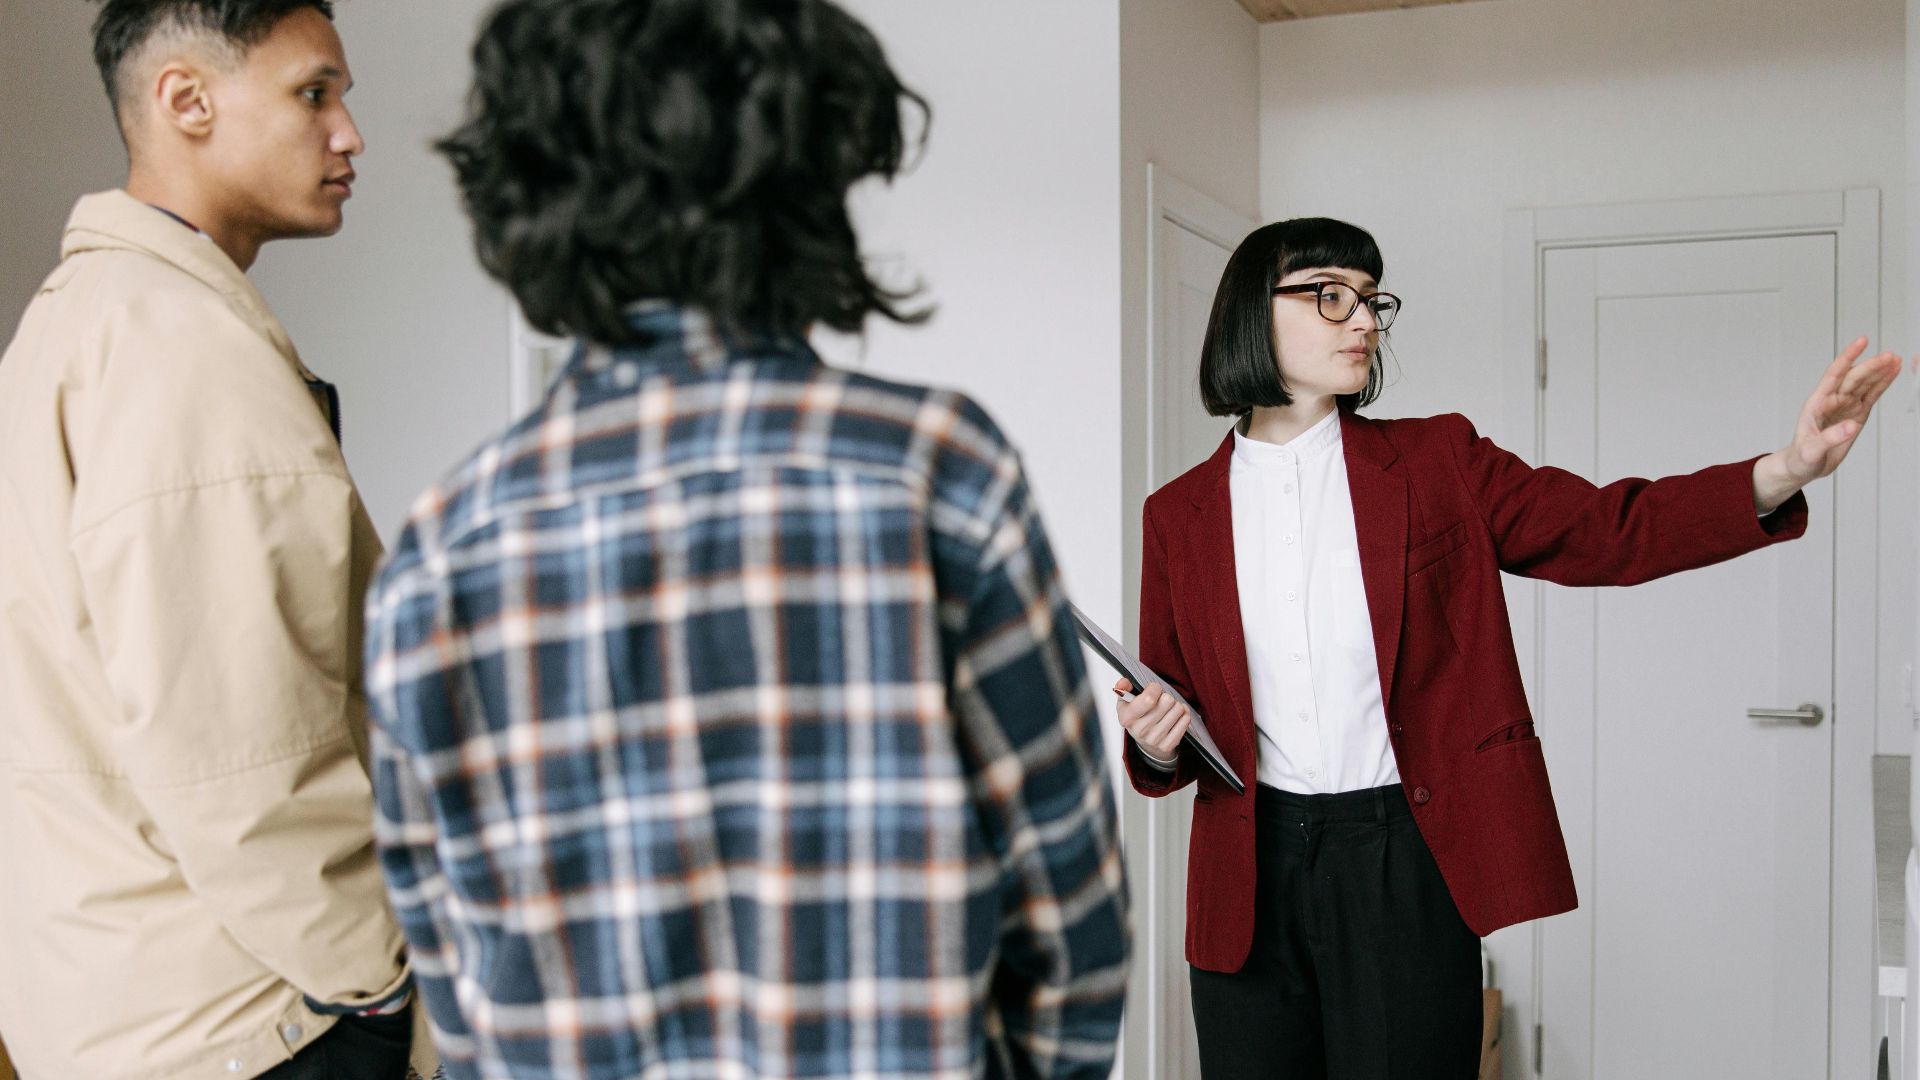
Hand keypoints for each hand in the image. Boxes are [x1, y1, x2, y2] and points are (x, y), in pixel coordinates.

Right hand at [1113, 678, 1188, 761]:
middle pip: (1167, 701)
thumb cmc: (1136, 716)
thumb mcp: (1125, 701)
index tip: (1154, 688)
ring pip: (1178, 709)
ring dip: (1176, 704)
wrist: (1144, 740)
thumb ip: (1123, 687)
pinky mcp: (1168, 745)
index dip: (1155, 688)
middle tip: (1162, 700)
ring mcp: (1154, 739)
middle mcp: (1140, 730)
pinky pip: (1185, 720)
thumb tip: (1124, 682)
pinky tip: (1177, 714)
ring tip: (1169, 708)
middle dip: (1166, 696)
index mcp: (1126, 718)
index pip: (1148, 699)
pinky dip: (1184, 714)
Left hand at [1753, 338, 1904, 512]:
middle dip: (1871, 366)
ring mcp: (1845, 406)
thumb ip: (1830, 438)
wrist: (1804, 467)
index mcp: (1817, 403)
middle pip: (1854, 378)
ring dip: (1880, 372)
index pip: (1834, 375)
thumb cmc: (1801, 457)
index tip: (1861, 342)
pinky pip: (1871, 396)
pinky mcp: (1856, 414)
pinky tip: (1892, 373)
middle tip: (1889, 356)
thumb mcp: (1811, 451)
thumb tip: (1851, 426)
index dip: (1847, 357)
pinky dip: (1882, 384)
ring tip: (1895, 359)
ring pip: (1865, 384)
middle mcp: (1832, 400)